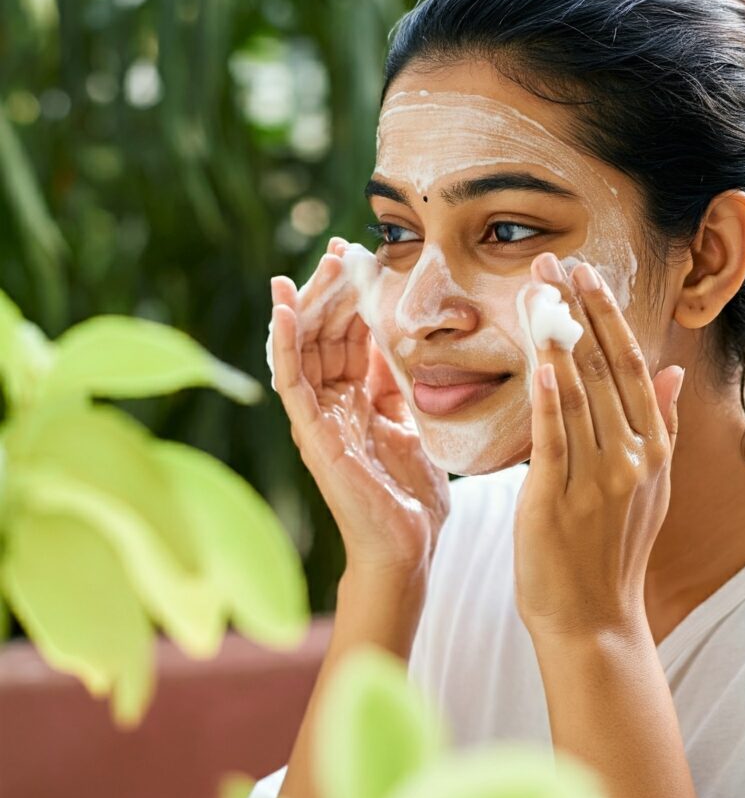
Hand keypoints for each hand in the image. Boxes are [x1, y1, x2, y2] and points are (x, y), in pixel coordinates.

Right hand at [269, 237, 449, 578]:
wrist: (408, 548)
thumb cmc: (410, 497)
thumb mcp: (411, 427)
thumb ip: (398, 390)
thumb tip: (400, 348)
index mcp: (357, 402)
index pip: (350, 338)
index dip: (356, 299)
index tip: (365, 259)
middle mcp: (332, 405)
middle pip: (326, 335)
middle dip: (334, 290)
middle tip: (343, 249)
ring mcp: (319, 419)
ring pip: (305, 348)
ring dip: (311, 303)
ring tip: (320, 264)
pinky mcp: (312, 435)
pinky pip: (290, 382)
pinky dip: (283, 344)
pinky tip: (281, 308)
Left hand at [513, 253, 684, 639]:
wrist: (595, 618)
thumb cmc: (612, 549)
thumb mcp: (650, 485)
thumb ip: (658, 423)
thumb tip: (669, 369)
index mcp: (652, 448)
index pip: (632, 365)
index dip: (608, 316)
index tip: (587, 275)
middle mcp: (633, 456)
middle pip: (604, 368)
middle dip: (578, 311)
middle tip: (554, 263)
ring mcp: (599, 478)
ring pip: (578, 393)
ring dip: (556, 337)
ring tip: (535, 291)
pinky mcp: (559, 501)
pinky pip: (555, 440)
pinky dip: (549, 399)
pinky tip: (540, 361)